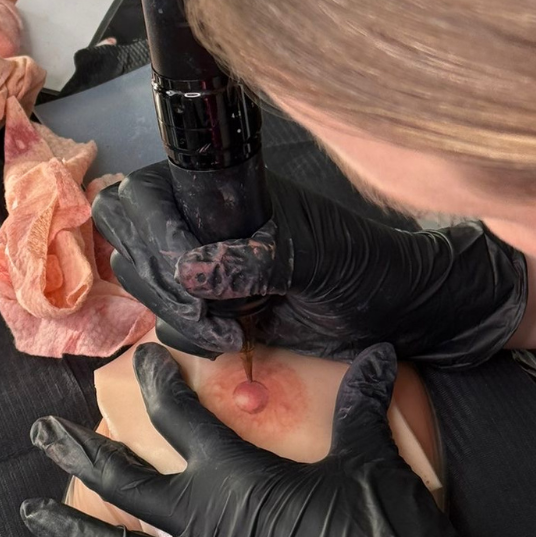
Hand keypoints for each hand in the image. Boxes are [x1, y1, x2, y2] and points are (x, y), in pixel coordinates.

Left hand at [21, 343, 470, 536]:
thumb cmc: (386, 535)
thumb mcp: (370, 459)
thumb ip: (360, 404)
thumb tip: (375, 351)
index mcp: (236, 476)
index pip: (181, 417)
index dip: (158, 384)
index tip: (142, 362)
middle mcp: (203, 525)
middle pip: (126, 482)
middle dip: (79, 452)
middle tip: (42, 432)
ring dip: (72, 529)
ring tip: (30, 511)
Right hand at [92, 162, 526, 366]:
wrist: (402, 312)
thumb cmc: (369, 265)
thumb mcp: (317, 256)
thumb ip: (258, 260)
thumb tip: (191, 272)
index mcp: (224, 190)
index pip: (145, 196)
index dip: (152, 232)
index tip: (186, 272)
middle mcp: (205, 223)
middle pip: (133, 243)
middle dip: (161, 285)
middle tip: (211, 319)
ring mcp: (206, 266)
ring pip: (148, 286)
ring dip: (178, 318)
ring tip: (231, 334)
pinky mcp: (214, 308)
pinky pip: (174, 323)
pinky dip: (192, 340)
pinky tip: (233, 345)